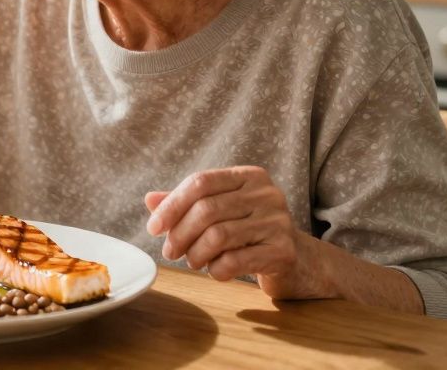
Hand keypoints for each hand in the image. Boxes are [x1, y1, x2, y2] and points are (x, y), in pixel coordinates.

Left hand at [144, 166, 328, 299]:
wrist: (296, 260)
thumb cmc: (249, 232)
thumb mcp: (220, 212)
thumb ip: (186, 204)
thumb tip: (149, 200)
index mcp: (249, 176)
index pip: (200, 182)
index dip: (172, 205)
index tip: (154, 228)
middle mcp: (267, 193)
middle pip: (207, 209)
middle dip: (180, 234)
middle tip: (170, 252)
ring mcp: (278, 221)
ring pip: (218, 236)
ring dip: (195, 254)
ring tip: (192, 261)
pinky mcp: (283, 251)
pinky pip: (235, 261)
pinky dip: (216, 269)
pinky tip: (215, 271)